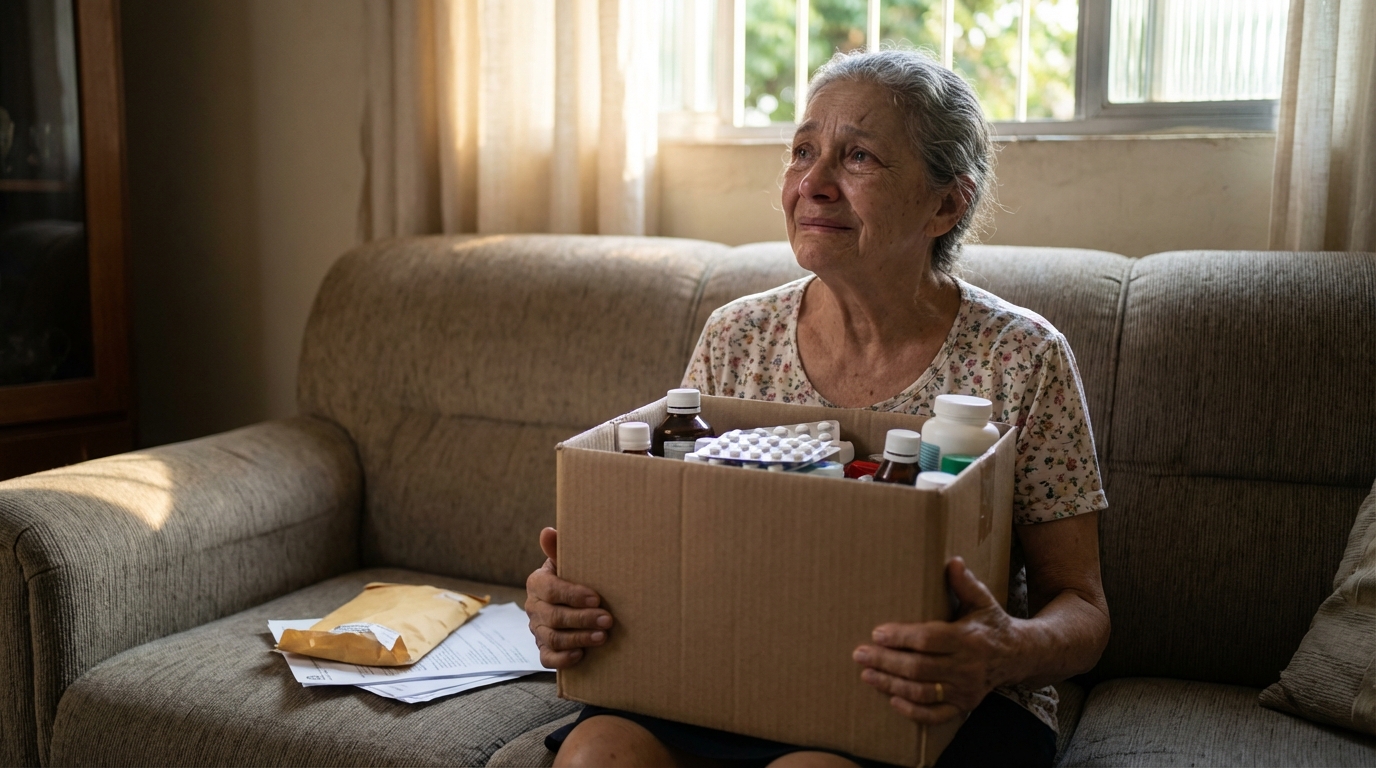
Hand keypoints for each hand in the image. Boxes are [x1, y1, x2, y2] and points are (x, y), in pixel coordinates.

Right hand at [525, 527, 613, 668]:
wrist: (569, 601)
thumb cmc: (572, 577)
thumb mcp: (567, 562)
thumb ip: (559, 548)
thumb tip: (548, 531)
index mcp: (537, 583)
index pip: (550, 589)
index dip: (572, 595)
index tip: (596, 598)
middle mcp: (534, 607)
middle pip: (554, 616)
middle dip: (582, 619)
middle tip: (607, 620)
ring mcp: (537, 630)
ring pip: (553, 638)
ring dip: (579, 638)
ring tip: (602, 637)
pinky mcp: (543, 649)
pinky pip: (547, 658)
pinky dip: (563, 658)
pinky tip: (581, 654)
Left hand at [852, 557, 1016, 723]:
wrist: (1018, 656)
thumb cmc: (992, 624)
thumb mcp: (982, 600)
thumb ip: (965, 583)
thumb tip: (952, 561)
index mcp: (968, 639)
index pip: (928, 639)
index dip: (901, 637)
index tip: (877, 633)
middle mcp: (967, 667)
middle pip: (919, 668)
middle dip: (886, 661)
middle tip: (859, 654)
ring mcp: (965, 689)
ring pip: (923, 692)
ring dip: (891, 684)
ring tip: (867, 674)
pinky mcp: (964, 704)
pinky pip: (936, 715)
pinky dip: (914, 712)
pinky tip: (893, 701)